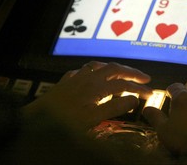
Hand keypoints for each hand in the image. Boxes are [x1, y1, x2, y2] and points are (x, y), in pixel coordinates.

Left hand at [23, 61, 151, 132]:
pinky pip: (86, 69)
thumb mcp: (92, 119)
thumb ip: (114, 108)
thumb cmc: (65, 122)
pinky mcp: (68, 80)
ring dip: (115, 68)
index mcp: (97, 86)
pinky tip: (96, 74)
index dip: (139, 89)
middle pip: (115, 69)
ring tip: (125, 72)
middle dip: (132, 72)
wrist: (36, 120)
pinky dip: (96, 69)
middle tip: (145, 77)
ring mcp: (77, 76)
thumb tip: (134, 99)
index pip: (124, 86)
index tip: (151, 94)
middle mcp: (89, 77)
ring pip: (101, 65)